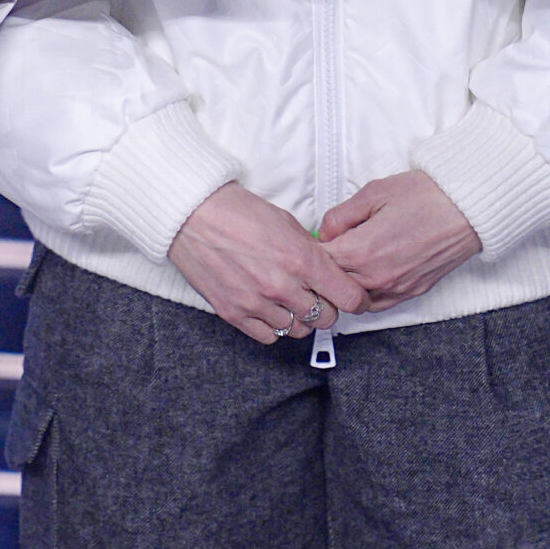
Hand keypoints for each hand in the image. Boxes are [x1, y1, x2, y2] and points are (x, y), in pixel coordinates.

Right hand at [168, 183, 369, 345]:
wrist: (193, 215)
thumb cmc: (239, 212)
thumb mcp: (287, 222)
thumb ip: (311, 251)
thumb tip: (329, 270)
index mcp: (301, 259)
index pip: (347, 297)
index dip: (356, 299)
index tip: (354, 298)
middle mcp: (282, 286)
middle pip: (325, 318)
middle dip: (327, 308)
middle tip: (319, 296)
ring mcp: (256, 303)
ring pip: (297, 329)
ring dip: (299, 317)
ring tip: (290, 300)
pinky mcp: (233, 313)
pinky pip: (268, 336)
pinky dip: (274, 326)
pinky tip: (270, 308)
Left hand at [319, 172, 481, 311]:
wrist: (467, 209)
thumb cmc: (425, 196)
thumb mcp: (373, 193)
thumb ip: (340, 216)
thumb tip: (324, 232)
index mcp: (361, 251)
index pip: (319, 263)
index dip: (310, 252)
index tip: (309, 244)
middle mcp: (376, 277)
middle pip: (333, 285)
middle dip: (324, 270)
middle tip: (324, 253)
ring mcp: (395, 289)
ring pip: (354, 300)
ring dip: (344, 286)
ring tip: (345, 265)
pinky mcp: (412, 292)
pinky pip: (378, 305)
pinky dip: (367, 295)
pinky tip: (366, 277)